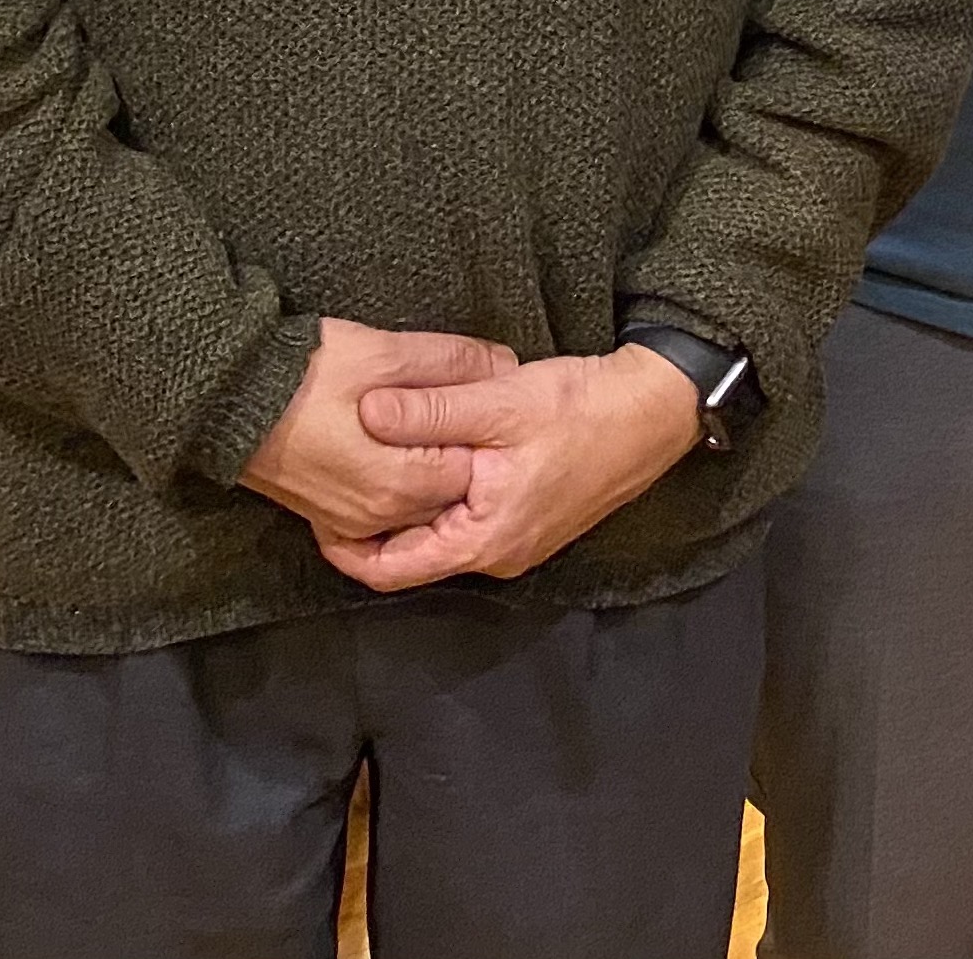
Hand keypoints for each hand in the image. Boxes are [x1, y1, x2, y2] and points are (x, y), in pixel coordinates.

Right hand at [238, 316, 519, 542]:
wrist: (227, 397)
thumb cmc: (307, 372)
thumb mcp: (388, 352)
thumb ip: (455, 363)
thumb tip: (506, 365)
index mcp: (401, 482)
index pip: (474, 470)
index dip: (484, 435)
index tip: (481, 404)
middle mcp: (379, 515)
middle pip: (449, 494)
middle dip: (462, 456)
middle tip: (458, 413)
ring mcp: (351, 522)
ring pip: (419, 506)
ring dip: (431, 471)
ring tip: (428, 427)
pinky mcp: (329, 519)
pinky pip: (385, 516)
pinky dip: (400, 489)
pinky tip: (400, 452)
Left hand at [328, 347, 710, 590]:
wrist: (656, 409)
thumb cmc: (583, 408)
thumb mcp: (500, 401)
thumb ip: (430, 410)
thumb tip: (364, 411)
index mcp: (485, 540)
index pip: (390, 570)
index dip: (343, 547)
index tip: (316, 509)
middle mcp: (499, 554)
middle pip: (414, 553)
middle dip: (373, 520)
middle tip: (338, 474)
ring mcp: (519, 540)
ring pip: (442, 534)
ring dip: (410, 503)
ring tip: (376, 459)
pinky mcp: (533, 518)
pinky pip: (470, 518)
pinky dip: (442, 495)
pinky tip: (433, 453)